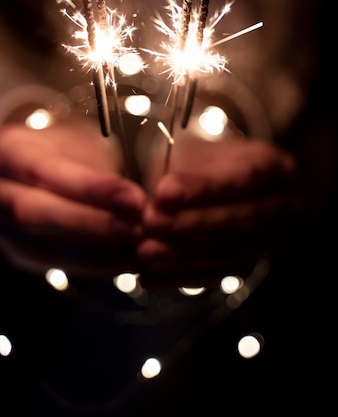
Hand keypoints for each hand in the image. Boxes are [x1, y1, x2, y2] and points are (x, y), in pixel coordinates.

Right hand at [0, 118, 145, 275]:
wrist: (31, 161)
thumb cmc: (61, 145)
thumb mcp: (77, 138)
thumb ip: (96, 166)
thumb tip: (139, 200)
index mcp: (3, 148)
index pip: (42, 171)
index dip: (89, 188)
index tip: (134, 199)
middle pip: (33, 212)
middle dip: (91, 224)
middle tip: (138, 228)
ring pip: (40, 246)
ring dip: (95, 251)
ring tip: (138, 248)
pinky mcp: (14, 252)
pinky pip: (52, 265)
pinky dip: (93, 266)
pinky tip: (124, 262)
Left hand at [138, 135, 301, 286]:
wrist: (227, 186)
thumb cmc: (207, 163)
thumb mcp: (195, 152)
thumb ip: (177, 172)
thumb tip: (147, 202)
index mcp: (275, 167)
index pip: (243, 177)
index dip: (202, 187)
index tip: (163, 192)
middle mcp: (283, 207)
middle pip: (239, 219)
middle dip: (189, 223)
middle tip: (149, 221)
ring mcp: (269, 240)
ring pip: (227, 253)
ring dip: (181, 254)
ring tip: (144, 251)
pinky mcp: (249, 266)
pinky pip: (215, 275)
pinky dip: (180, 275)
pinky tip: (150, 273)